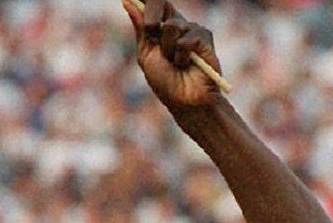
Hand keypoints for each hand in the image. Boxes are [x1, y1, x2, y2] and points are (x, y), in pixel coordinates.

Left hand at [124, 0, 224, 115]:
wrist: (185, 102)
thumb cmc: (166, 83)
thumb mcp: (147, 54)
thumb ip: (140, 28)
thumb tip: (127, 2)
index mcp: (161, 25)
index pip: (154, 2)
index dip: (146, 0)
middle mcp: (177, 23)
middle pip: (160, 2)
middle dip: (151, 20)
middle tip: (154, 38)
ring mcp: (191, 29)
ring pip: (172, 26)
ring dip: (168, 49)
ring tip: (176, 64)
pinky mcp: (204, 38)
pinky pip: (186, 40)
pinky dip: (181, 56)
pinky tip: (188, 65)